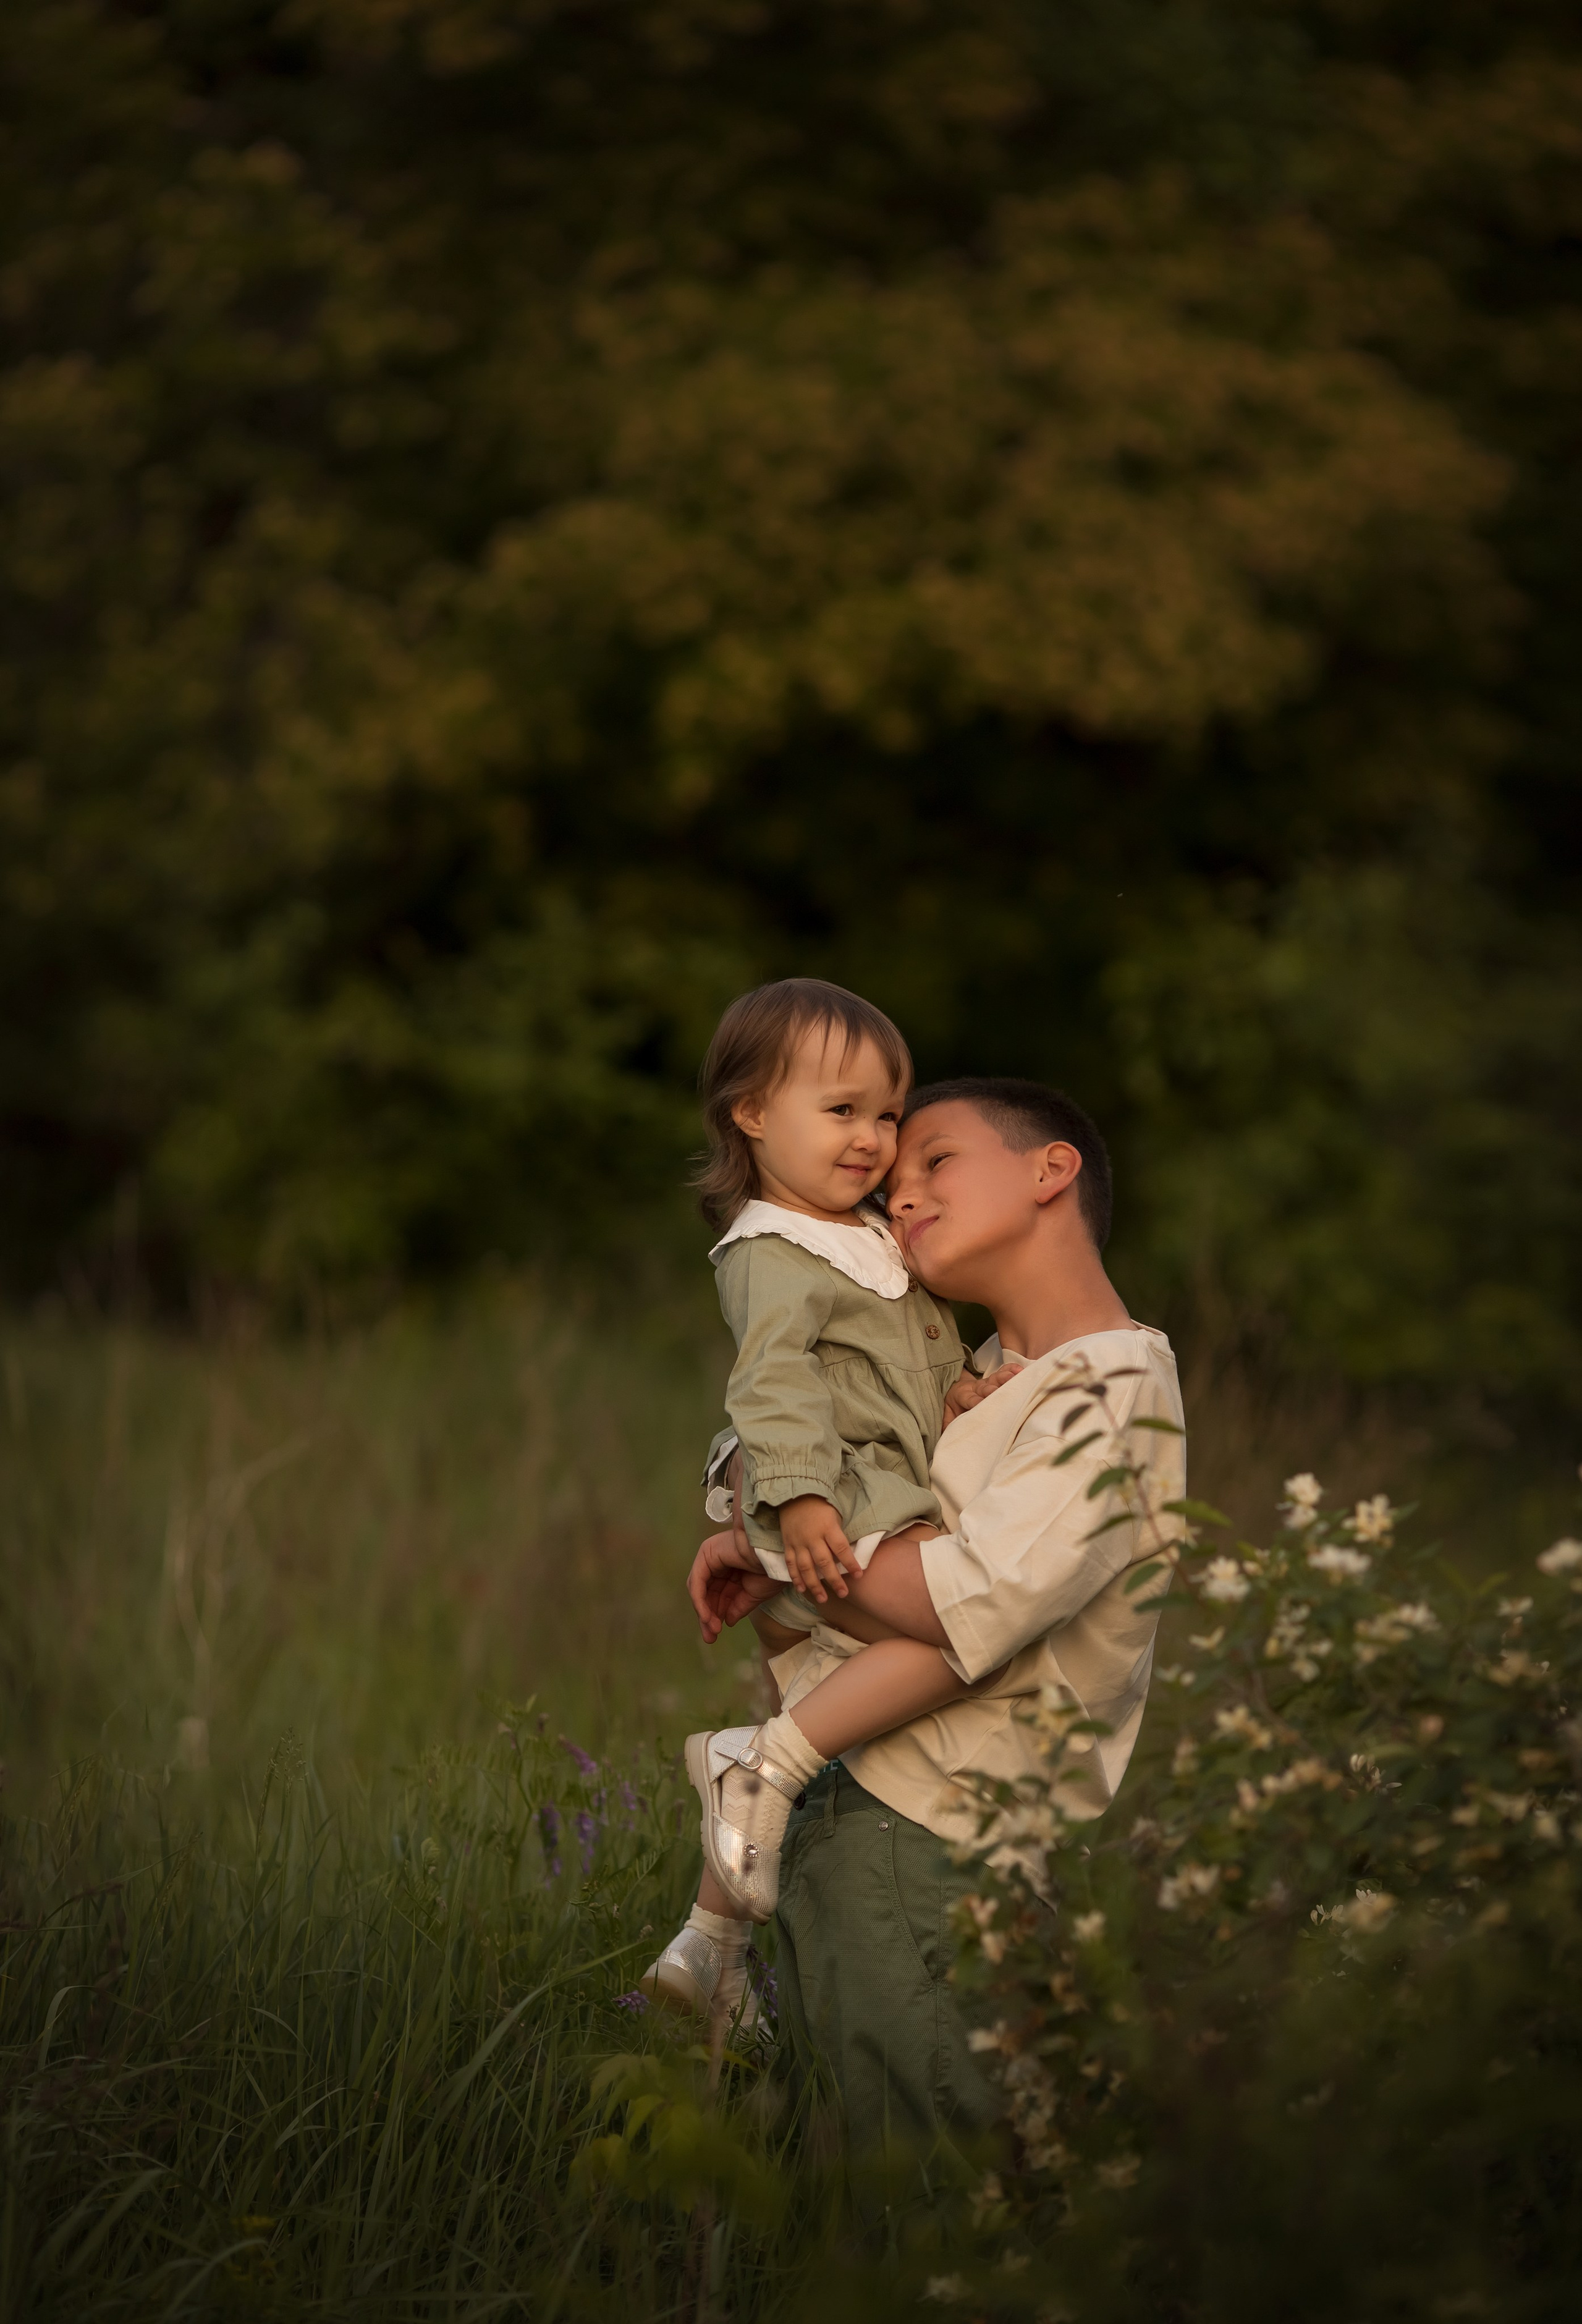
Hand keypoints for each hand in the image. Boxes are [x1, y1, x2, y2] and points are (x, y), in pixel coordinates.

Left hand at [688, 1528, 784, 1642]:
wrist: (777, 1556)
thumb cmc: (770, 1570)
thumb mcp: (752, 1595)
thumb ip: (737, 1607)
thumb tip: (727, 1621)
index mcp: (730, 1568)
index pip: (716, 1594)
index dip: (715, 1615)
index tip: (716, 1634)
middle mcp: (717, 1561)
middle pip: (705, 1593)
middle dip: (707, 1617)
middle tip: (710, 1637)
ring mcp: (710, 1555)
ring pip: (698, 1589)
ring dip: (704, 1612)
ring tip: (712, 1630)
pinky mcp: (707, 1553)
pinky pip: (697, 1582)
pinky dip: (700, 1601)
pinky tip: (706, 1617)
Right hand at [777, 1494, 853, 1602]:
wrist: (794, 1494)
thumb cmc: (820, 1505)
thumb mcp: (835, 1515)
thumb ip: (838, 1535)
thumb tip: (844, 1556)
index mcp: (828, 1527)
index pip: (841, 1548)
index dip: (850, 1563)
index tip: (859, 1576)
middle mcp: (812, 1537)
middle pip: (824, 1562)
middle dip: (834, 1580)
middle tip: (843, 1593)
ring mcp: (798, 1541)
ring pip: (806, 1567)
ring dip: (814, 1584)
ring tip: (822, 1598)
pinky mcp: (787, 1544)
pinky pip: (791, 1563)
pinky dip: (795, 1577)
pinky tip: (801, 1589)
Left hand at [942, 1362, 1020, 1426]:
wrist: (953, 1390)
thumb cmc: (954, 1409)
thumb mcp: (947, 1417)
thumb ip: (948, 1427)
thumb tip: (949, 1441)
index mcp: (963, 1396)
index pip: (970, 1399)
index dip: (976, 1402)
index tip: (981, 1405)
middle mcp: (976, 1388)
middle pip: (985, 1388)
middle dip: (992, 1390)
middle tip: (999, 1392)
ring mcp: (986, 1383)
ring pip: (996, 1378)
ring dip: (1005, 1377)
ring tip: (1016, 1376)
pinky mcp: (994, 1379)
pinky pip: (1003, 1371)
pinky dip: (1012, 1369)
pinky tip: (1021, 1369)